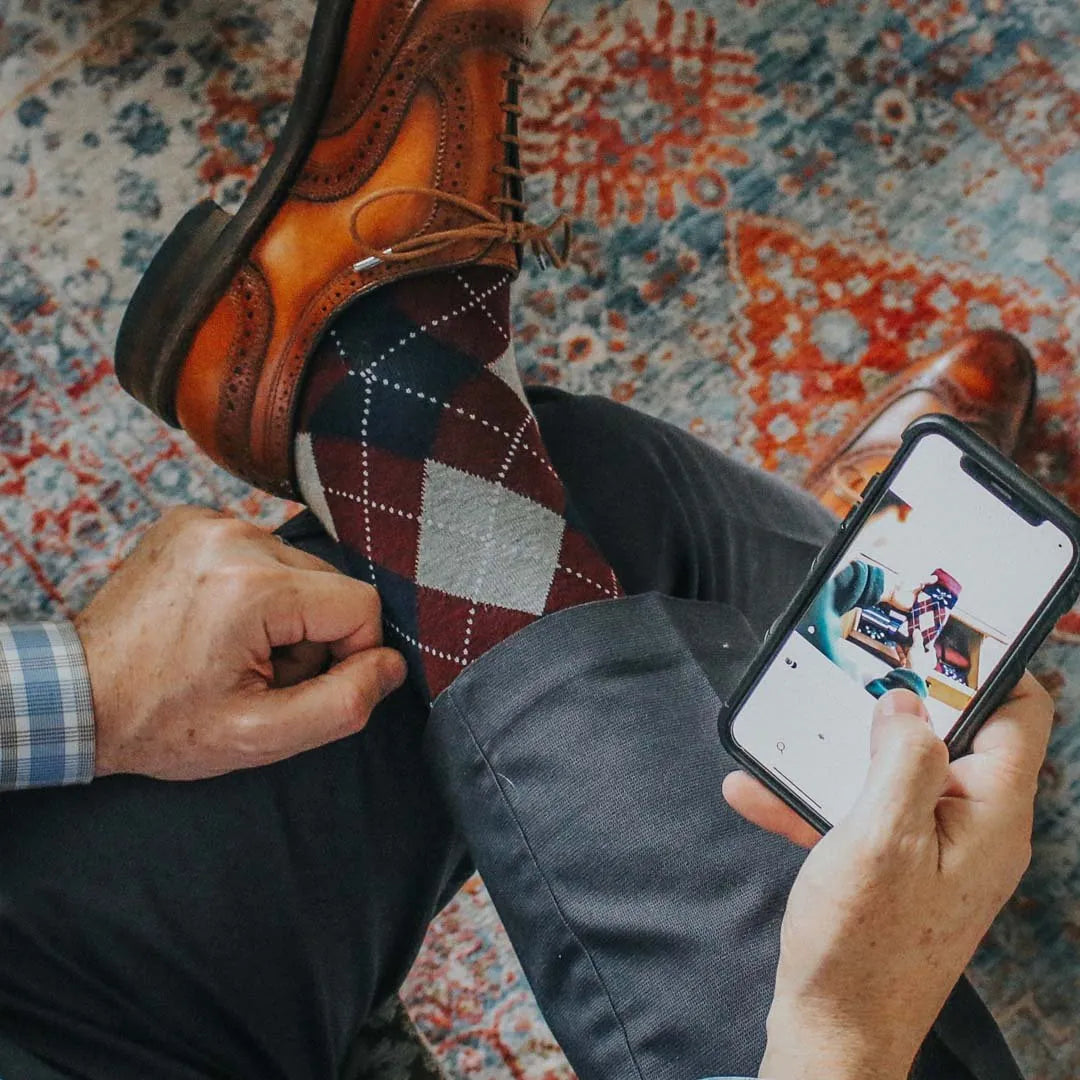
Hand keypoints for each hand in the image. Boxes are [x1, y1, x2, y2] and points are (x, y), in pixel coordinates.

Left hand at [75, 507, 406, 779]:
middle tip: (257, 673)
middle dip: (309, 636)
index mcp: (252, 587)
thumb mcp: (262, 734)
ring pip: (298, 568)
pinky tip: (215, 622)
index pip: (360, 605)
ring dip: (282, 614)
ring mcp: (208, 520)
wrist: (75, 695)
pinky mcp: (192, 519)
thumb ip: (345, 704)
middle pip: (329, 584)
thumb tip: (392, 665)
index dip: (348, 655)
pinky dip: (252, 590)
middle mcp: (233, 536)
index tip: (300, 684)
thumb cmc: (163, 721)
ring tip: (231, 650)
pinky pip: (261, 552)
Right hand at [723, 678, 1050, 1079]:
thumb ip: (902, 759)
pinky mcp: (900, 869)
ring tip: (791, 730)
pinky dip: (819, 800)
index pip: (1019, 715)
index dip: (987, 665)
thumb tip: (907, 704)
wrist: (833, 1032)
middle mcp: (975, 827)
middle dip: (899, 700)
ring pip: (899, 772)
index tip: (938, 629)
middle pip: (953, 736)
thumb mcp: (879, 837)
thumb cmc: (861, 943)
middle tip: (851, 667)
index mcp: (990, 814)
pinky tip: (756, 790)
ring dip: (842, 752)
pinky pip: (866, 814)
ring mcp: (936, 849)